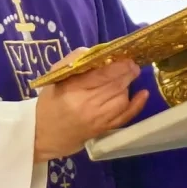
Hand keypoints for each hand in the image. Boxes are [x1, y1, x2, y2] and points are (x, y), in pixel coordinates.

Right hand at [32, 50, 148, 162]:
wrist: (43, 135)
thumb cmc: (49, 103)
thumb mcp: (54, 78)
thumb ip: (71, 62)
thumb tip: (94, 52)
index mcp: (71, 90)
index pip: (100, 75)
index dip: (117, 66)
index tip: (125, 57)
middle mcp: (86, 105)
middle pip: (114, 86)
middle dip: (127, 73)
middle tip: (132, 64)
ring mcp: (97, 119)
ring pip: (121, 99)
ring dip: (127, 86)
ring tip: (126, 77)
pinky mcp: (103, 129)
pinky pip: (124, 117)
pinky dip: (136, 105)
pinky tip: (143, 94)